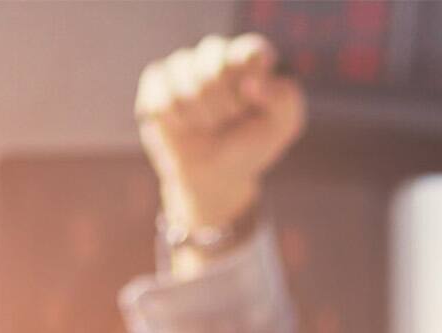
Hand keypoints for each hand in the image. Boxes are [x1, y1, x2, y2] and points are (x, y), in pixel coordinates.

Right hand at [136, 33, 306, 234]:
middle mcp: (215, 55)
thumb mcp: (282, 126)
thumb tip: (254, 84)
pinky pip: (164, 96)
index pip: (252, 50)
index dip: (250, 68)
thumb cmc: (251, 144)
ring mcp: (183, 65)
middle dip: (226, 101)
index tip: (252, 92)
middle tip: (231, 117)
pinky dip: (179, 121)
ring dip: (203, 116)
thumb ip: (285, 100)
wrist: (216, 173)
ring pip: (188, 81)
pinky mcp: (157, 80)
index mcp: (249, 60)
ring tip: (209, 125)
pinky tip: (186, 125)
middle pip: (215, 62)